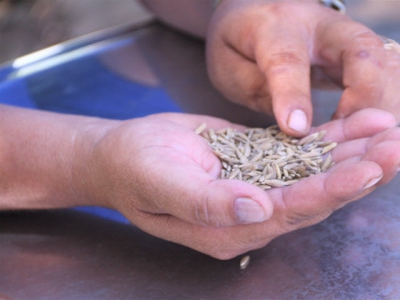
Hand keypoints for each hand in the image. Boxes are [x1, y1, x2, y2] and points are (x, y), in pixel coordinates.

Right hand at [80, 109, 397, 258]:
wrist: (123, 152)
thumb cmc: (135, 170)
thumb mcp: (162, 186)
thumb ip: (206, 203)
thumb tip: (258, 209)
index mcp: (230, 228)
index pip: (289, 212)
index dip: (329, 192)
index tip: (368, 170)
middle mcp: (250, 212)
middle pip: (311, 195)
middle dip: (355, 172)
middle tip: (394, 147)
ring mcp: (254, 185)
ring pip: (310, 172)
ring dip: (349, 152)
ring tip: (386, 130)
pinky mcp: (254, 160)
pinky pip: (295, 151)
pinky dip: (325, 139)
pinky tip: (352, 124)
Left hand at [206, 0, 399, 135]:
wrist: (261, 11)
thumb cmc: (240, 41)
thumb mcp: (227, 63)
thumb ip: (254, 88)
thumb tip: (294, 123)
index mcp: (276, 26)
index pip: (288, 61)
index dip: (293, 96)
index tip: (296, 130)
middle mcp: (322, 26)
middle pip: (362, 55)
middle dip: (362, 98)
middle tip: (343, 136)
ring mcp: (347, 37)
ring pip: (386, 65)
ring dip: (381, 106)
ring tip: (362, 139)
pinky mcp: (361, 53)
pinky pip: (388, 76)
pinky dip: (385, 104)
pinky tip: (370, 129)